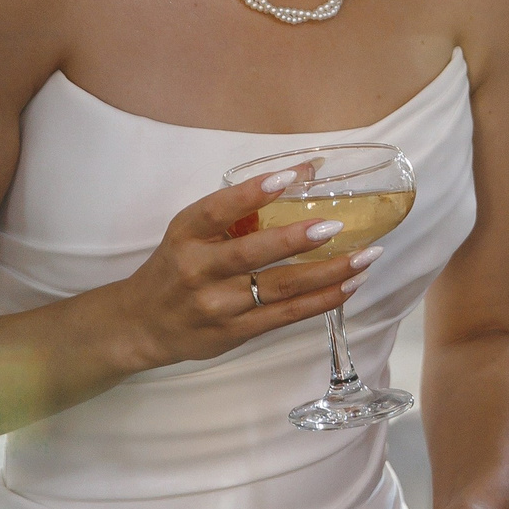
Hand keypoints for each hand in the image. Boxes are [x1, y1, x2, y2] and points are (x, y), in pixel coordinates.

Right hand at [102, 170, 371, 371]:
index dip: (253, 193)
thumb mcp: (189, 233)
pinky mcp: (235, 332)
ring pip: (278, 288)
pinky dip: (321, 300)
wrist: (143, 324)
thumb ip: (232, 214)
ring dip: (327, 273)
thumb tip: (300, 179)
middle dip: (296, 239)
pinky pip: (286, 315)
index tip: (288, 176)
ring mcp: (218, 305)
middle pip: (251, 254)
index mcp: (186, 234)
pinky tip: (349, 285)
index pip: (218, 209)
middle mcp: (199, 269)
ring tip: (365, 257)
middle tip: (335, 224)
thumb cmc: (176, 267)